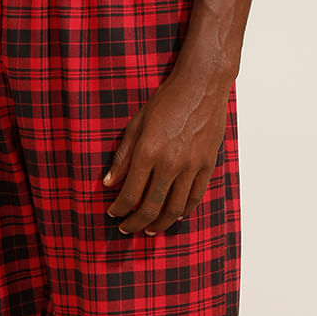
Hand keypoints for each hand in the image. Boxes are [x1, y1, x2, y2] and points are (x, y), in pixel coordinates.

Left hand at [102, 66, 230, 234]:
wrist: (201, 86)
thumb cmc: (166, 101)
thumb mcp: (136, 124)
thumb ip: (122, 156)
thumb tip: (109, 182)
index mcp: (148, 153)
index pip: (129, 194)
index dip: (119, 209)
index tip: (113, 213)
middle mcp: (170, 163)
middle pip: (151, 207)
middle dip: (136, 223)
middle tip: (128, 228)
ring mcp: (191, 166)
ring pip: (174, 209)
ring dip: (159, 224)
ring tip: (150, 229)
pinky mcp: (207, 165)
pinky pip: (195, 198)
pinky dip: (183, 211)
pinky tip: (174, 216)